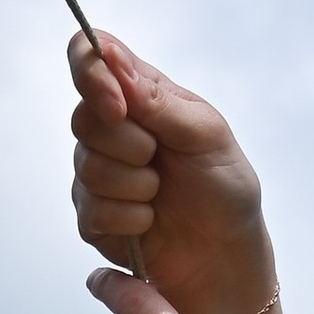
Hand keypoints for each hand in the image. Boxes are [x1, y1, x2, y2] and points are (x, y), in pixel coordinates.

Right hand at [71, 33, 282, 313]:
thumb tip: (106, 52)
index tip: (117, 104)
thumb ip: (155, 96)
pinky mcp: (94, 219)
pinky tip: (150, 223)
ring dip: (134, 186)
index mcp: (141, 96)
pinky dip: (129, 218)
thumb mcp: (206, 134)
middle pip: (83, 118)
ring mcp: (99, 175)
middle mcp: (113, 131)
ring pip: (86, 167)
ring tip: (162, 196)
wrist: (229, 261)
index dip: (91, 73)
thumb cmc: (226, 193)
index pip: (89, 56)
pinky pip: (91, 210)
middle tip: (162, 162)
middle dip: (129, 145)